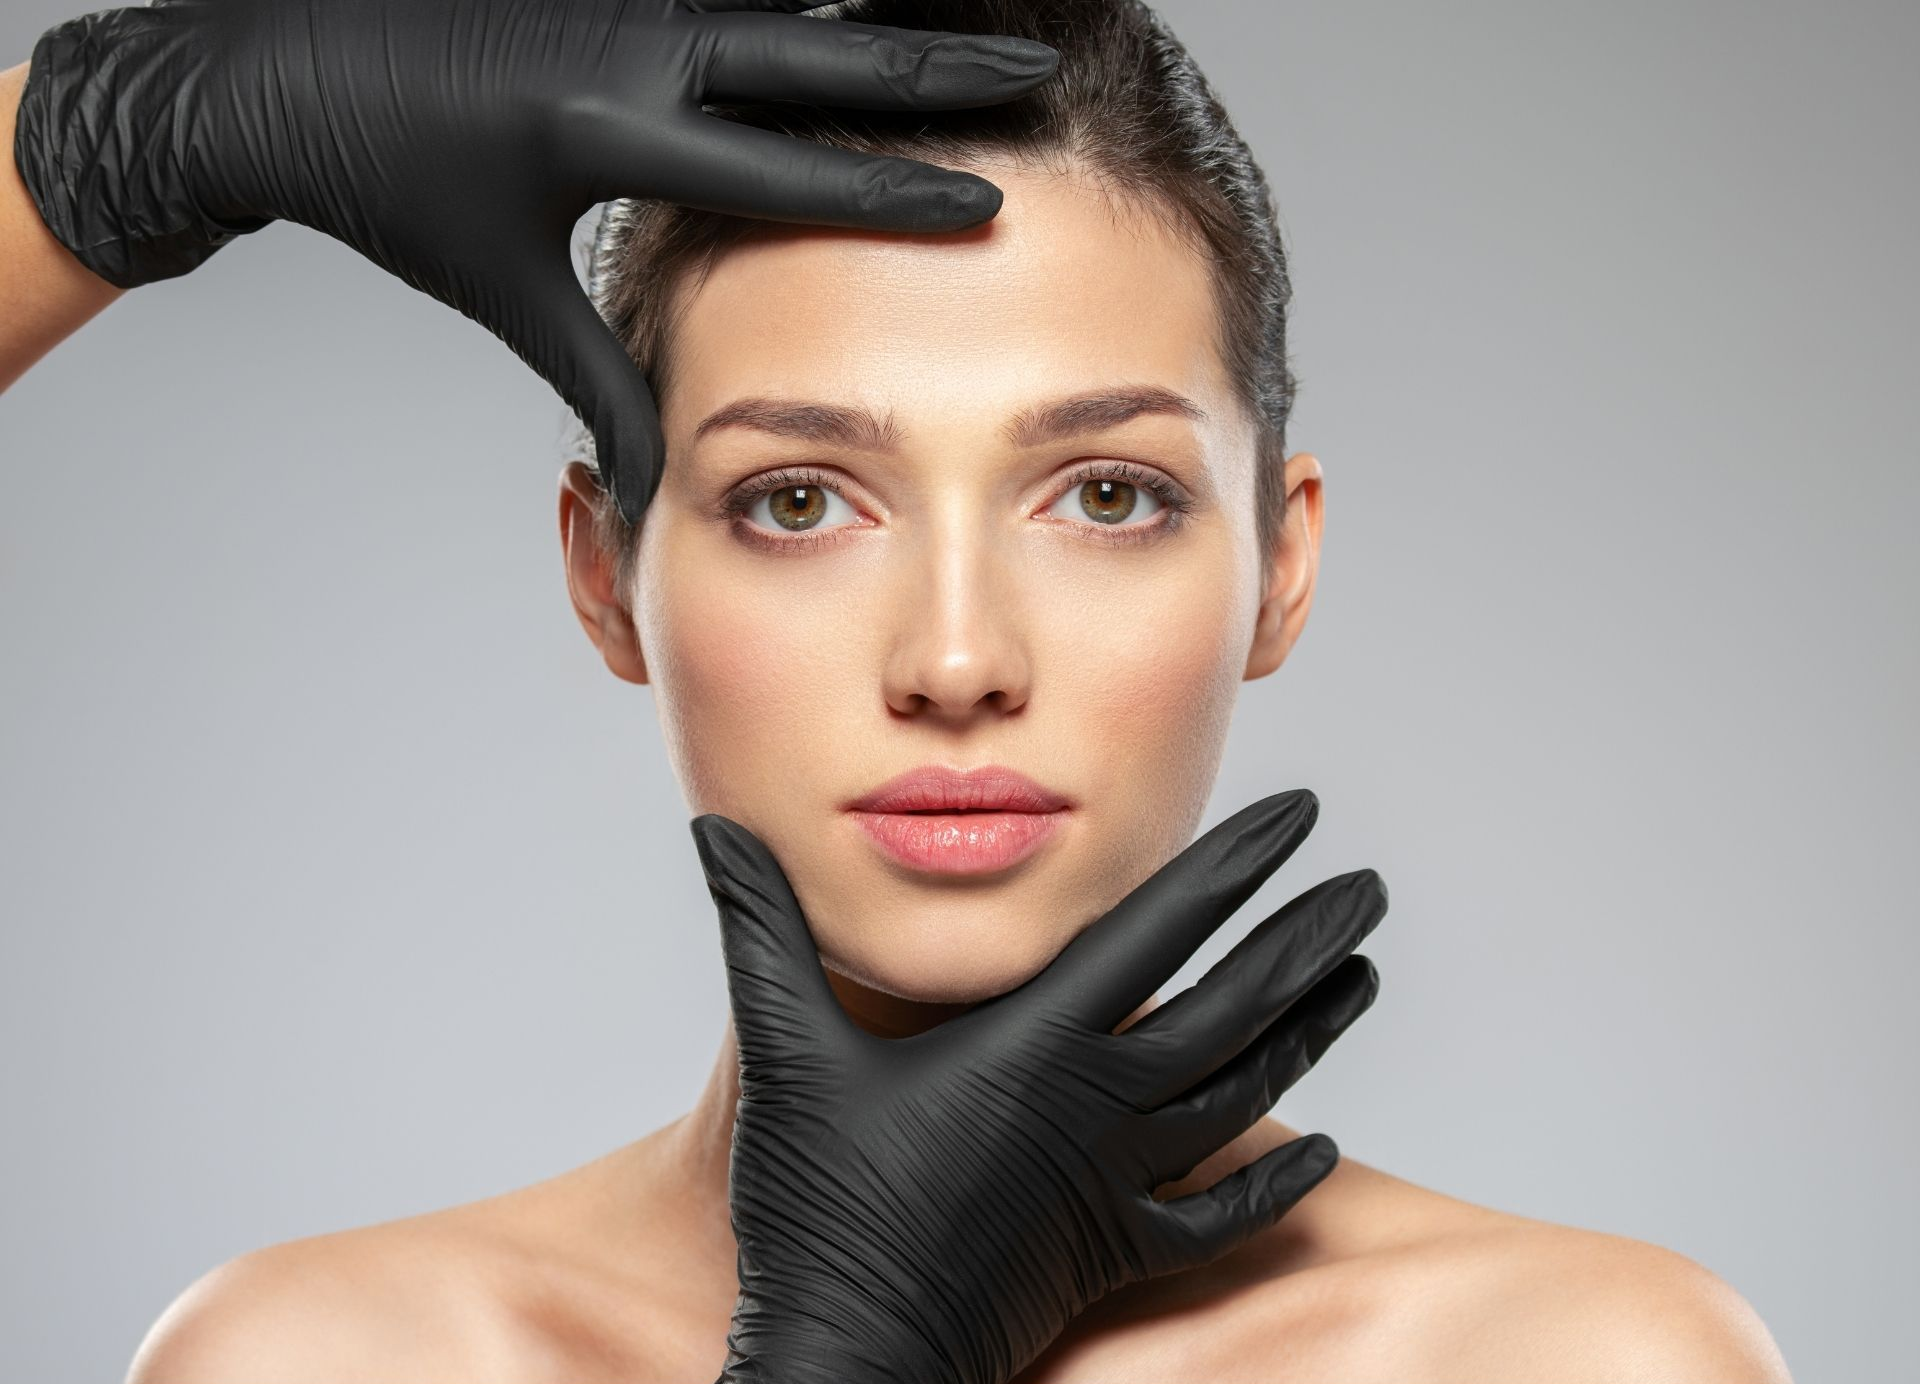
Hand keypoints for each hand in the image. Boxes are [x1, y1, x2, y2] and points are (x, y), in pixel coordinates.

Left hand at [11, 0, 1057, 519]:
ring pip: (780, 0)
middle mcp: (625, 43)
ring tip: (976, 35)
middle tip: (1035, 71)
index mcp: (608, 136)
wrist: (275, 73)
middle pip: (816, 55)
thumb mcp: (508, 292)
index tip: (988, 202)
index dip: (893, 191)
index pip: (786, 170)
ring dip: (878, 17)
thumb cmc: (394, 192)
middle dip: (937, 68)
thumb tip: (659, 489)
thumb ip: (599, 382)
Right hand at [690, 788, 1386, 1383]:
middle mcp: (1097, 1104)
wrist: (849, 1356)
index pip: (1160, 927)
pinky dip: (1275, 1185)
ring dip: (1311, 1031)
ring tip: (1362, 975)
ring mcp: (1117, 1185)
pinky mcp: (1115, 1255)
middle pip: (1234, 1007)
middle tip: (1371, 886)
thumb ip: (763, 930)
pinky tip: (1324, 1152)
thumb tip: (716, 828)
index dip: (1235, 864)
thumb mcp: (783, 1049)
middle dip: (1308, 938)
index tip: (1299, 815)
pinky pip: (1220, 1219)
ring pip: (1244, 1094)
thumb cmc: (817, 1203)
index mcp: (1035, 1041)